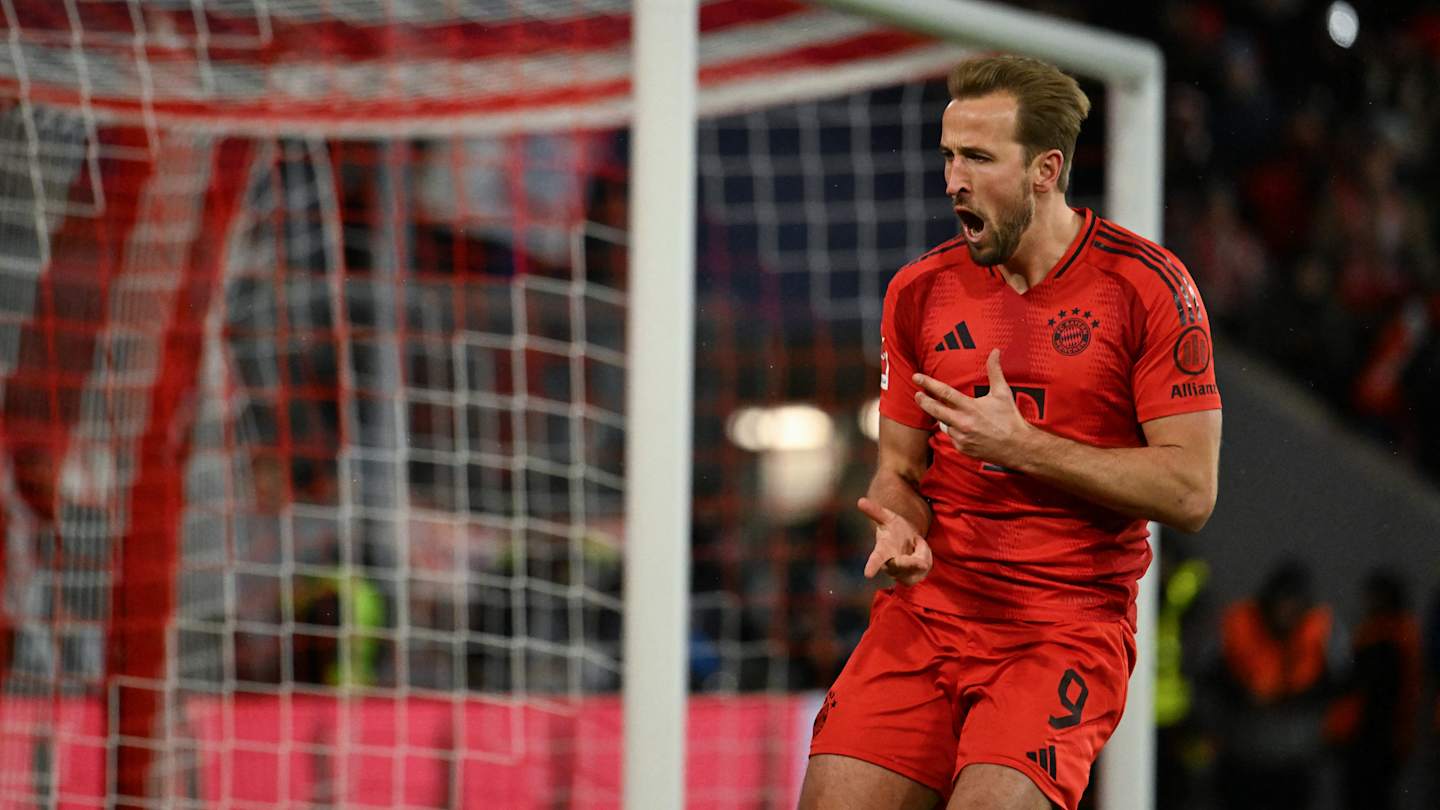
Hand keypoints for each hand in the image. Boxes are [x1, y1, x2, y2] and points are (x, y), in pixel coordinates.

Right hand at [859, 496, 932, 585]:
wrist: (907, 542)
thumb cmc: (894, 529)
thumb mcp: (887, 517)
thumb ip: (875, 511)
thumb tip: (860, 501)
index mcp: (881, 552)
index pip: (875, 559)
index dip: (872, 566)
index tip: (867, 574)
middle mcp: (889, 567)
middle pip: (901, 566)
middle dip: (910, 562)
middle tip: (918, 554)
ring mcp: (900, 575)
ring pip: (917, 566)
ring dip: (921, 553)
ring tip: (916, 544)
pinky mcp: (912, 579)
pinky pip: (925, 567)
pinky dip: (926, 556)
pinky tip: (920, 553)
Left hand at [913, 348, 1031, 467]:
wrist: (1017, 447)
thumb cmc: (1010, 418)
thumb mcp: (1003, 393)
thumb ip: (995, 371)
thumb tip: (995, 351)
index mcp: (970, 408)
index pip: (944, 393)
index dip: (928, 384)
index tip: (916, 377)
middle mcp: (963, 423)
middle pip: (935, 410)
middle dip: (923, 401)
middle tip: (917, 394)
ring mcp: (961, 437)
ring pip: (945, 424)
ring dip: (946, 418)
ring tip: (959, 416)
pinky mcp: (962, 448)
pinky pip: (952, 436)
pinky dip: (956, 431)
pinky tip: (968, 429)